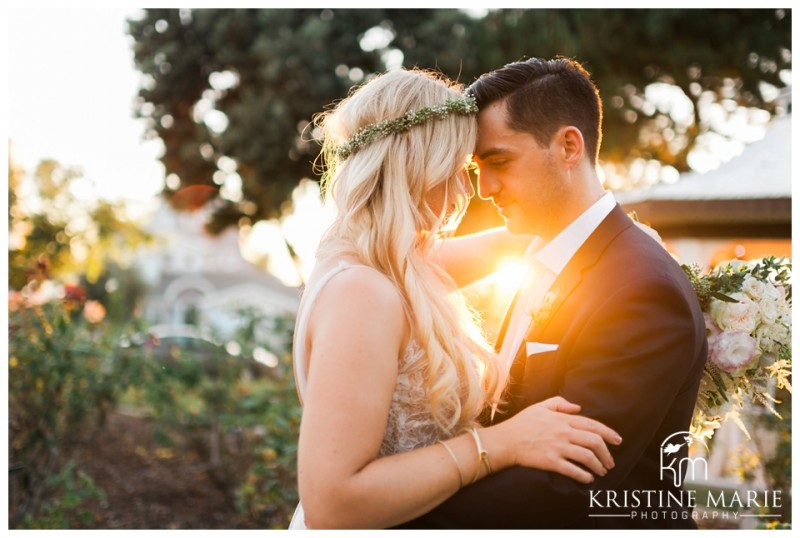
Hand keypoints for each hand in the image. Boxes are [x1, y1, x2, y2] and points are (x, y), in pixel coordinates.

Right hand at [486, 396, 621, 483]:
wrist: (505, 440)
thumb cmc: (522, 423)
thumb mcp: (540, 406)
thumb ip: (560, 403)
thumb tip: (578, 408)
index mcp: (562, 419)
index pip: (592, 425)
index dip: (609, 433)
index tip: (618, 441)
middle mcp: (563, 432)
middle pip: (594, 442)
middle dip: (606, 453)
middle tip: (610, 462)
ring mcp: (557, 447)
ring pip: (587, 456)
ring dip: (598, 466)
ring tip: (602, 472)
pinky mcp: (551, 461)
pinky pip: (573, 470)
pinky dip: (584, 476)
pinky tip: (588, 479)